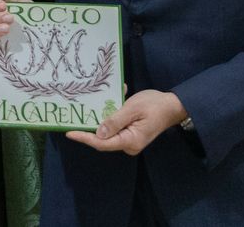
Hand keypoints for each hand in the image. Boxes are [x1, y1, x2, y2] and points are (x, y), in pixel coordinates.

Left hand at [65, 90, 186, 155]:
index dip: (84, 138)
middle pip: (103, 139)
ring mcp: (130, 140)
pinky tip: (112, 99)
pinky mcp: (130, 133)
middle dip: (90, 126)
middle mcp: (129, 144)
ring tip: (91, 104)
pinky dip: (111, 114)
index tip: (69, 133)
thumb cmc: (155, 105)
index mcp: (130, 140)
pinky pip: (115, 126)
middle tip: (75, 114)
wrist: (173, 105)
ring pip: (108, 131)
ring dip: (101, 117)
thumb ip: (115, 121)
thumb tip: (98, 133)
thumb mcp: (133, 109)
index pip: (102, 143)